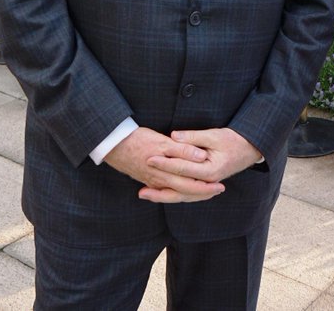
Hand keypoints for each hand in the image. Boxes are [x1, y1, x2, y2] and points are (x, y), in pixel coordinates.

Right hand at [105, 127, 225, 203]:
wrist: (114, 144)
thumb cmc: (138, 140)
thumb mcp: (162, 141)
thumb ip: (182, 149)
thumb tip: (201, 156)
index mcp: (165, 173)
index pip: (190, 185)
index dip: (206, 186)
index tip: (220, 185)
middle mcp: (160, 181)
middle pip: (186, 192)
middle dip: (203, 192)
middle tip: (219, 190)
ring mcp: (153, 182)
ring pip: (176, 193)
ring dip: (191, 194)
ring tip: (206, 193)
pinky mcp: (148, 180)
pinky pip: (166, 191)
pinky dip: (177, 193)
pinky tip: (183, 192)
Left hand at [147, 128, 262, 186]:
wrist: (250, 149)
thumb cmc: (233, 140)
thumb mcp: (214, 135)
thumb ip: (193, 138)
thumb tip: (173, 137)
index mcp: (210, 170)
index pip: (182, 168)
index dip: (164, 163)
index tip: (149, 158)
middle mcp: (208, 182)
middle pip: (179, 188)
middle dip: (158, 184)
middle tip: (140, 179)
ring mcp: (206, 186)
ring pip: (181, 195)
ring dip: (162, 195)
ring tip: (143, 193)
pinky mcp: (204, 186)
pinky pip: (186, 193)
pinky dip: (172, 194)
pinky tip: (158, 193)